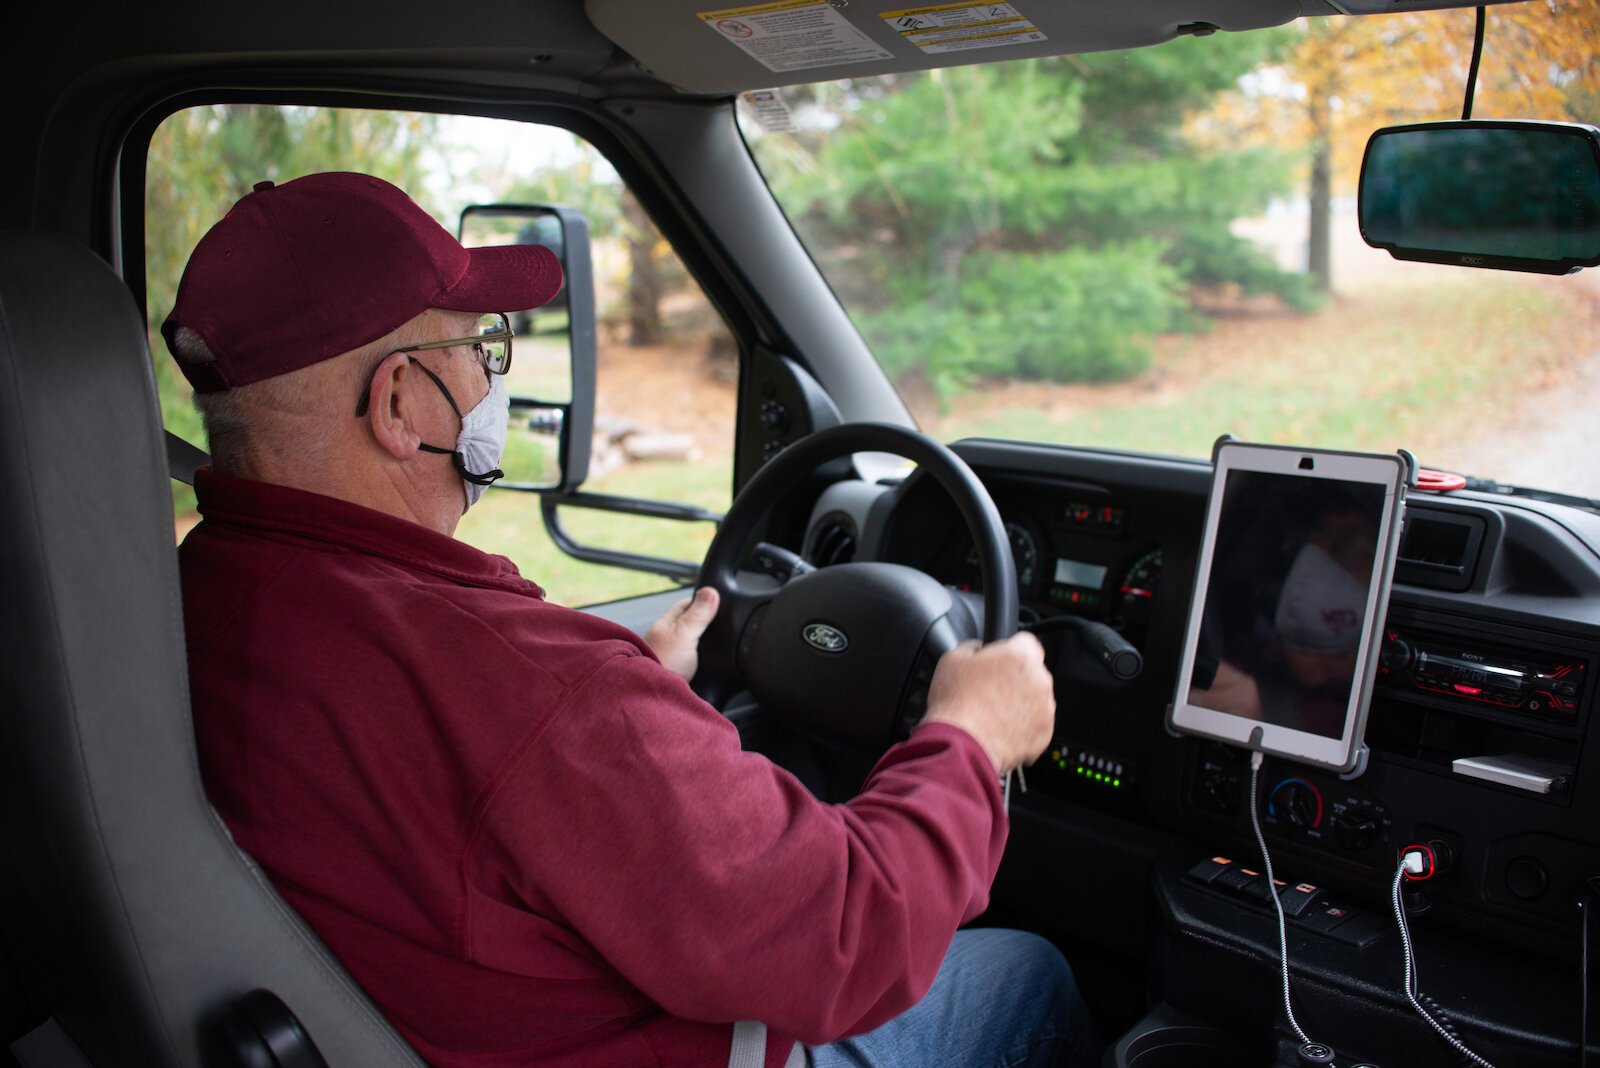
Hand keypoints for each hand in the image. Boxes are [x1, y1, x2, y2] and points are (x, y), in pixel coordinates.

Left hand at [644, 586, 720, 680]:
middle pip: (686, 624)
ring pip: (687, 644)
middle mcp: (665, 639)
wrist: (648, 697)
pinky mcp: (674, 675)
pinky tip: (705, 667)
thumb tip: (710, 591)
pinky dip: (698, 663)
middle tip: (720, 621)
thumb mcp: (683, 634)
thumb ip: (697, 615)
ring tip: (715, 645)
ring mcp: (668, 658)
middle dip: (702, 623)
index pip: (685, 605)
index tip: (717, 599)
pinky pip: (689, 664)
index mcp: (666, 624)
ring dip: (700, 645)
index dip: (701, 600)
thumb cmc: (661, 664)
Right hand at [922, 632, 1054, 775]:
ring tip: (993, 712)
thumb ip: (972, 647)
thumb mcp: (952, 659)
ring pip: (1036, 698)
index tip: (1000, 659)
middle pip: (1032, 671)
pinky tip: (1000, 728)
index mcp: (1020, 656)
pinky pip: (1036, 723)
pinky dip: (1023, 725)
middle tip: (990, 689)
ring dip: (1020, 701)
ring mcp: (1045, 709)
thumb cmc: (956, 704)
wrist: (962, 746)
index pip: (1026, 641)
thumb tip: (977, 650)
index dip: (1009, 649)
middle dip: (1015, 677)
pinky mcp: (1044, 734)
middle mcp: (1040, 680)